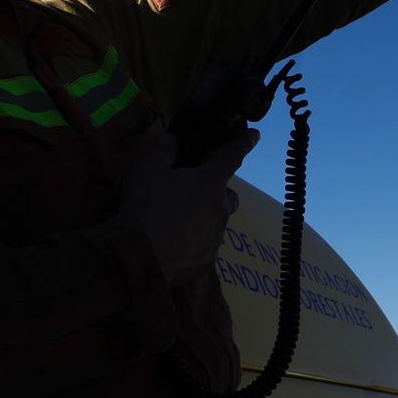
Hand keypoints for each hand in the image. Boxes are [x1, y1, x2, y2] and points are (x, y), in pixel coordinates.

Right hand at [121, 128, 259, 280]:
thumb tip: (174, 139)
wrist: (142, 258)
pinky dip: (193, 242)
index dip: (243, 143)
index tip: (255, 135)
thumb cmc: (146, 206)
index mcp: (209, 182)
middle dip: (218, 190)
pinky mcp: (206, 261)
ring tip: (178, 220)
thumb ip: (163, 149)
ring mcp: (215, 238)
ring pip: (217, 222)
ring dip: (204, 217)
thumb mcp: (147, 168)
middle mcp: (220, 209)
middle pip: (229, 195)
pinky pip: (204, 246)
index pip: (232, 156)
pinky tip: (173, 244)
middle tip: (194, 191)